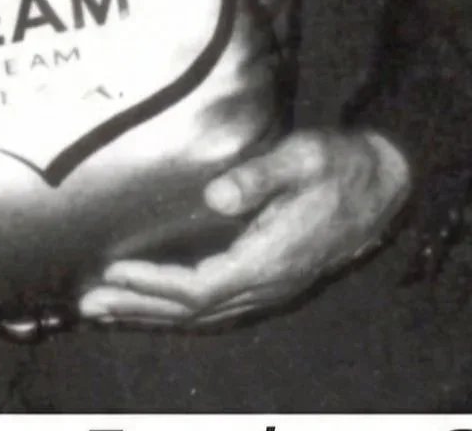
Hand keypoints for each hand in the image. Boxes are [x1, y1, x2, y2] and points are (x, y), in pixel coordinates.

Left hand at [76, 128, 410, 329]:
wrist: (383, 185)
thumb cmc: (339, 165)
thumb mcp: (303, 156)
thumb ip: (260, 176)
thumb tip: (214, 195)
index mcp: (271, 259)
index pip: (201, 286)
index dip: (154, 284)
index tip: (114, 271)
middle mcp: (268, 284)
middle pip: (194, 310)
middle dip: (139, 307)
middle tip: (88, 304)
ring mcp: (271, 288)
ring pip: (203, 314)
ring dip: (152, 313)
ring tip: (106, 310)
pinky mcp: (270, 281)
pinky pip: (216, 307)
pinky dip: (178, 310)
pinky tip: (154, 304)